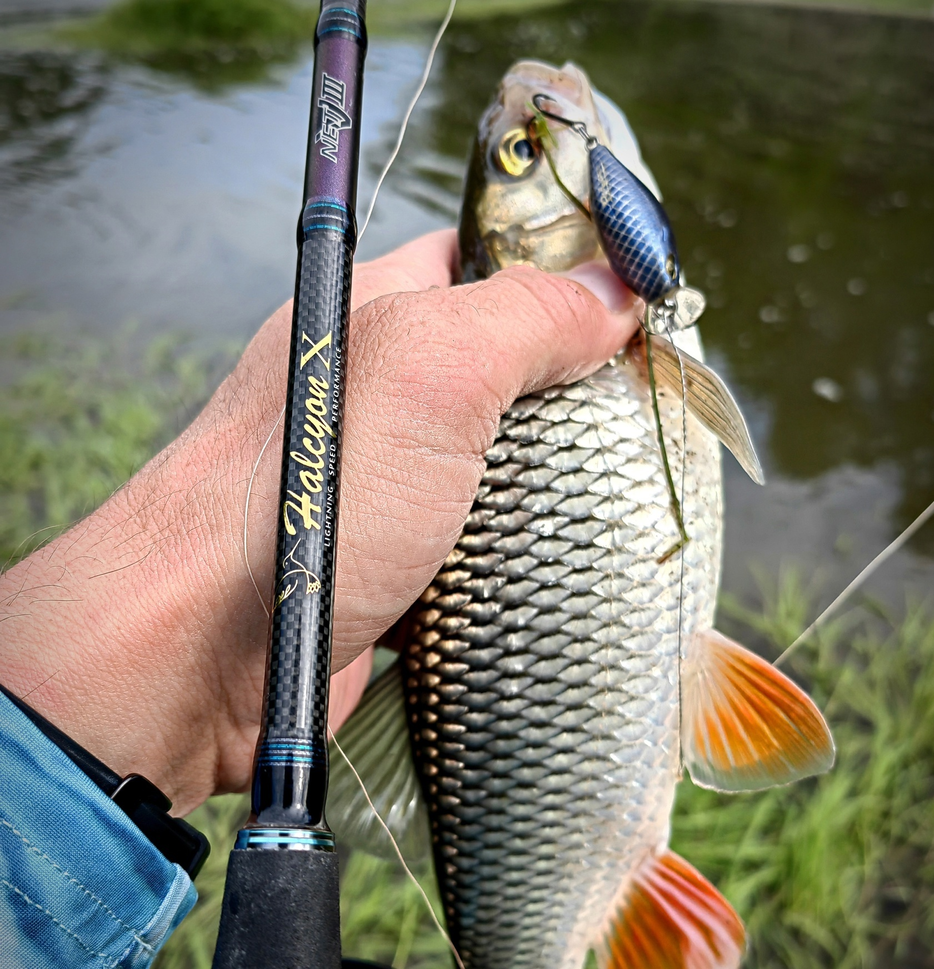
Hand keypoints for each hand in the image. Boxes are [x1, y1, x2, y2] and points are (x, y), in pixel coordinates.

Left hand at [0, 232, 639, 814]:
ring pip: (492, 464)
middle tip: (639, 415)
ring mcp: (381, 485)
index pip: (479, 256)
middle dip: (571, 391)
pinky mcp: (392, 566)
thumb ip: (523, 317)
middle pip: (500, 367)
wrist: (206, 657)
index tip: (640, 303)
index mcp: (371, 315)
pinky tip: (556, 563)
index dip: (560, 268)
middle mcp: (374, 393)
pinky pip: (473, 544)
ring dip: (550, 484)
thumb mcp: (425, 370)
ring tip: (615, 495)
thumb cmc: (305, 497)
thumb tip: (615, 297)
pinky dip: (515, 553)